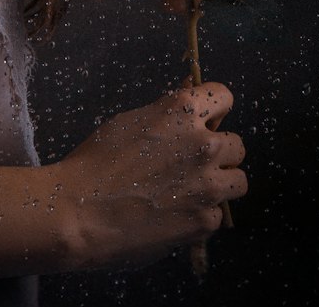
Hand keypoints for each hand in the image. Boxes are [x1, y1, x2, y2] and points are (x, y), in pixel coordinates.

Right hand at [55, 82, 246, 269]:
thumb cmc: (97, 161)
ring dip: (220, 183)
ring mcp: (208, 185)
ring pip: (239, 180)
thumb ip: (167, 112)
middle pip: (237, 144)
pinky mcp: (204, 221)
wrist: (80, 211)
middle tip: (192, 162)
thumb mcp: (130, 121)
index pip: (223, 96)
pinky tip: (175, 215)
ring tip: (193, 189)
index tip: (205, 120)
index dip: (214, 108)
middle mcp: (203, 144)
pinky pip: (217, 214)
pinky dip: (201, 215)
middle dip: (218, 151)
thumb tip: (189, 97)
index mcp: (182, 111)